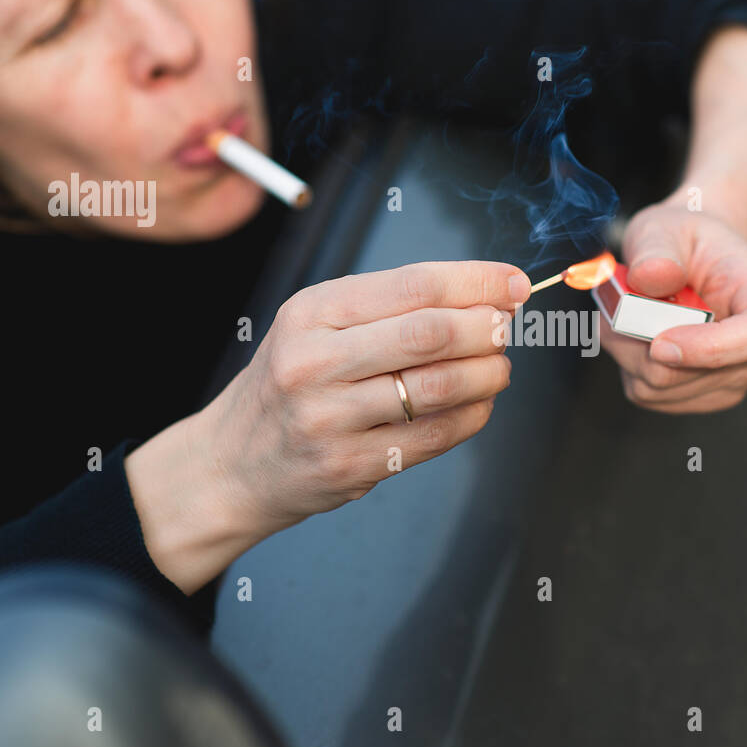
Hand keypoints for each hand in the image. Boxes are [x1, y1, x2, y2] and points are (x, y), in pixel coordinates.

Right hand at [205, 260, 527, 534]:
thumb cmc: (290, 385)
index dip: (478, 282)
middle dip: (488, 327)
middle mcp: (315, 361)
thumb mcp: (318, 327)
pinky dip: (472, 416)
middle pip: (432, 333)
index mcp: (312, 313)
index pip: (415, 285)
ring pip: (439, 387)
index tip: (515, 284)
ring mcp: (329, 417)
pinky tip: (478, 405)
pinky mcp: (349, 465)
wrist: (231, 464)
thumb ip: (393, 308)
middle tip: (507, 329)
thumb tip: (489, 295)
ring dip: (488, 374)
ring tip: (498, 368)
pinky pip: (433, 436)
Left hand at [601, 204, 746, 412]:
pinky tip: (632, 336)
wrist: (689, 261)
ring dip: (626, 350)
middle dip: (639, 341)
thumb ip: (656, 248)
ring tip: (626, 313)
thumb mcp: (665, 227)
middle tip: (617, 303)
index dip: (714, 347)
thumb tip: (650, 277)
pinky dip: (626, 365)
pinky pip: (648, 395)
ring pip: (659, 387)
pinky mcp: (697, 397)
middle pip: (690, 373)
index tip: (659, 341)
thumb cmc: (683, 242)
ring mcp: (730, 380)